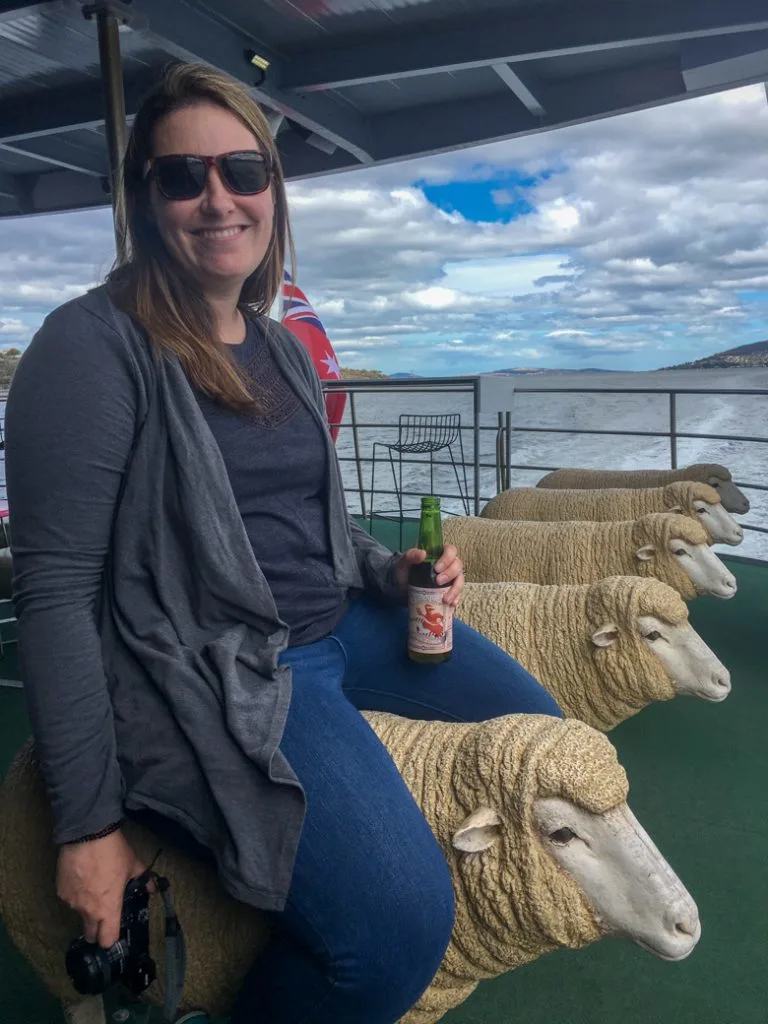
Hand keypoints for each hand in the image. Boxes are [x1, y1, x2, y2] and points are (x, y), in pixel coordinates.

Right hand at [57, 830, 151, 948]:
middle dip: (96, 929)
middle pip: (90, 934)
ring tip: (93, 885)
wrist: (88, 835)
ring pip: (79, 913)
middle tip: (103, 914)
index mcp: (109, 908)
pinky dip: (76, 892)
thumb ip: (144, 879)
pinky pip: (70, 899)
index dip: (111, 939)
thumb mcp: (133, 865)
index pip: (107, 940)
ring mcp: (72, 903)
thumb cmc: (113, 852)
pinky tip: (82, 877)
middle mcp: (88, 911)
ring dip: (86, 906)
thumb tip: (153, 887)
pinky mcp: (61, 892)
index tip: (114, 931)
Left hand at [394, 544, 464, 606]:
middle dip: (450, 574)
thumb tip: (422, 554)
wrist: (400, 585)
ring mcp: (450, 577)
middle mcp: (447, 563)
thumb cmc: (404, 569)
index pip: (450, 550)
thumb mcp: (404, 561)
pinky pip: (457, 593)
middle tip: (438, 582)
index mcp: (438, 552)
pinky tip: (451, 604)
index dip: (447, 558)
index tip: (437, 569)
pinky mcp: (449, 589)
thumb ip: (411, 555)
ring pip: (460, 579)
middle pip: (457, 565)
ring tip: (446, 599)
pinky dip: (456, 598)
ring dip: (455, 589)